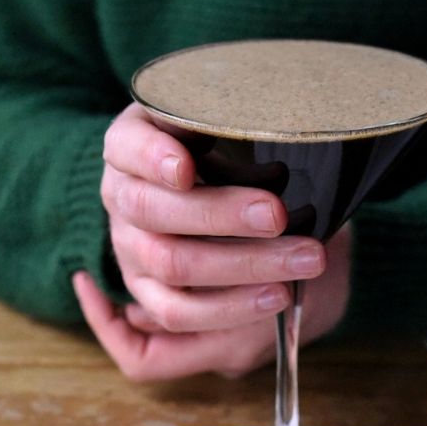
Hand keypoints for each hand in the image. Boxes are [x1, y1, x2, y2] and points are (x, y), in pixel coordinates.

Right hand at [73, 102, 350, 380]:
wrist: (216, 190)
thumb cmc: (219, 141)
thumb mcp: (217, 114)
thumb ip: (224, 113)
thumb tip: (267, 116)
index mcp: (128, 144)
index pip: (126, 147)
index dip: (152, 158)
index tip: (187, 167)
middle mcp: (121, 196)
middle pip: (153, 211)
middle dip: (219, 214)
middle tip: (277, 214)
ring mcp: (131, 248)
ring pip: (173, 264)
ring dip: (244, 265)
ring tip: (305, 259)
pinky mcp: (148, 292)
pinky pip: (179, 313)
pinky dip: (231, 307)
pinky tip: (279, 295)